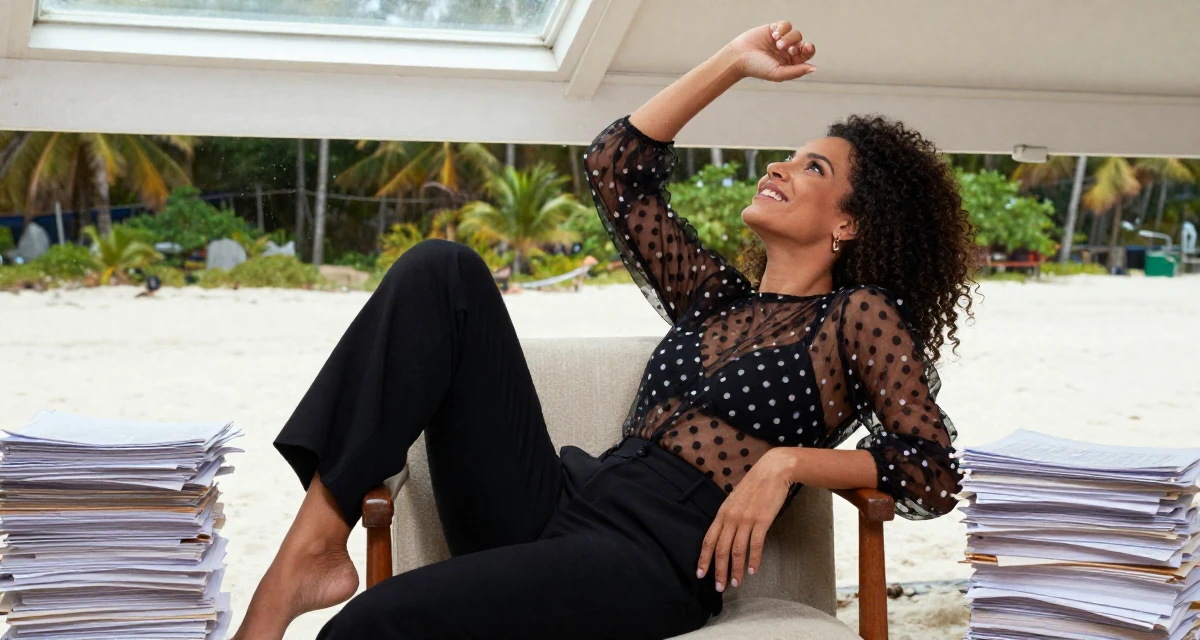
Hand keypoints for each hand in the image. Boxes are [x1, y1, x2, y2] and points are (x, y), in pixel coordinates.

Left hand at [695, 448, 793, 591]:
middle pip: (721, 550)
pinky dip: (754, 560)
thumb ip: (728, 517)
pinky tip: (753, 570)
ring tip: (736, 583)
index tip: (700, 574)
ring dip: (736, 570)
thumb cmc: (754, 486)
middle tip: (719, 587)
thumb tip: (724, 535)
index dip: (704, 559)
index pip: (709, 540)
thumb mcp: (734, 500)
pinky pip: (755, 545)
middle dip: (718, 571)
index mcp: (722, 513)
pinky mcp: (762, 521)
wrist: (772, 471)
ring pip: (737, 551)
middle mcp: (731, 518)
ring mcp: (746, 519)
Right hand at [726, 20, 815, 81]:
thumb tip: (814, 68)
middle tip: (789, 50)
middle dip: (798, 45)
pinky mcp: (773, 29)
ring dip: (789, 38)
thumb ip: (797, 71)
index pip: (807, 54)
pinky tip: (775, 35)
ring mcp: (781, 39)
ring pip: (796, 33)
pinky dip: (782, 29)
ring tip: (778, 44)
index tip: (806, 48)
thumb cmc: (757, 68)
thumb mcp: (778, 73)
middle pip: (803, 43)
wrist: (739, 57)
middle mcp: (787, 51)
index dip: (809, 50)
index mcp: (790, 63)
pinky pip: (786, 25)